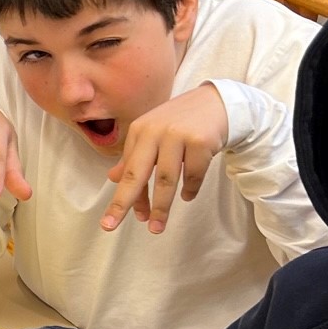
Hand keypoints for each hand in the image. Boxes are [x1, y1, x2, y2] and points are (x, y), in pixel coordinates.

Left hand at [102, 82, 229, 234]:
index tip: (110, 221)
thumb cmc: (181, 123)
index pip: (128, 171)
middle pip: (138, 173)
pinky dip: (190, 189)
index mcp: (139, 131)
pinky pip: (193, 174)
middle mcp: (155, 131)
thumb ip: (134, 156)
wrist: (217, 102)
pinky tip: (187, 196)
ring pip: (166, 179)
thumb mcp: (153, 135)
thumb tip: (113, 178)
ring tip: (157, 226)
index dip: (122, 197)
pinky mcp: (201, 140)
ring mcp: (178, 135)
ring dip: (161, 206)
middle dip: (125, 202)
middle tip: (112, 225)